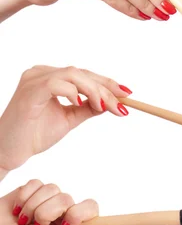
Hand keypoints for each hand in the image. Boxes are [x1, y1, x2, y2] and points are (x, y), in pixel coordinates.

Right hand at [0, 65, 131, 177]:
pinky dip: (74, 92)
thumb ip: (88, 108)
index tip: (127, 95)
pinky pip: (57, 83)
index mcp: (50, 77)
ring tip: (104, 106)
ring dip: (95, 90)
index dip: (107, 83)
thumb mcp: (69, 119)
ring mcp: (34, 79)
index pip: (84, 75)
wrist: (10, 151)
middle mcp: (41, 73)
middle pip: (82, 73)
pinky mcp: (30, 91)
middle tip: (122, 104)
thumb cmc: (34, 134)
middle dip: (106, 88)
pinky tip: (82, 104)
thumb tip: (110, 102)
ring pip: (74, 75)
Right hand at [0, 179, 115, 224]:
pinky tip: (17, 209)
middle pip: (67, 198)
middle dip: (48, 213)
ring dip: (33, 207)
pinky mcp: (33, 189)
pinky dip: (24, 197)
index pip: (91, 208)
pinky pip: (37, 183)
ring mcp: (48, 198)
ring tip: (23, 221)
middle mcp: (63, 211)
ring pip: (52, 189)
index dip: (79, 214)